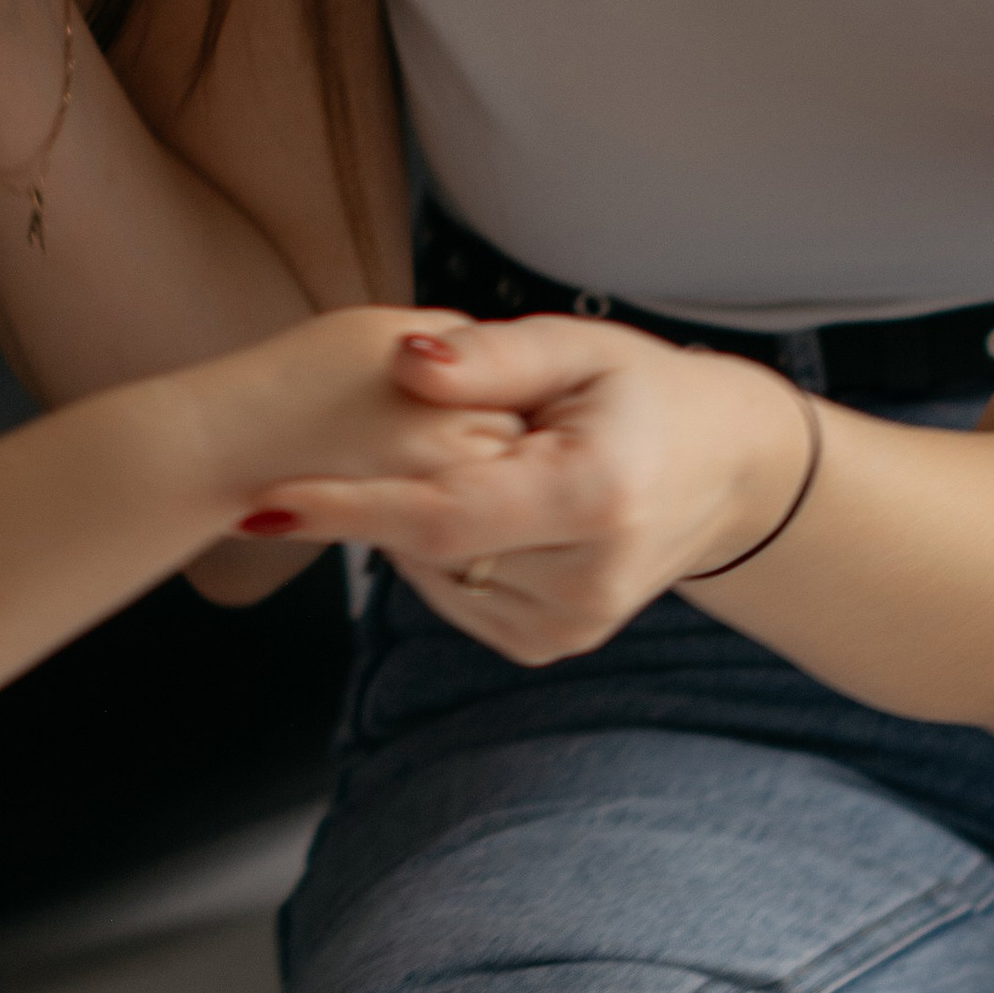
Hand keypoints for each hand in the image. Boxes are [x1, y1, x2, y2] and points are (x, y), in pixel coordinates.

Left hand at [235, 314, 814, 663]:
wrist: (724, 472)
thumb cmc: (642, 395)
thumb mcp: (577, 348)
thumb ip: (489, 359)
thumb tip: (402, 365)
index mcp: (594, 498)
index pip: (443, 516)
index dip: (350, 507)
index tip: (268, 496)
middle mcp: (585, 580)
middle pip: (428, 544)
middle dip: (393, 489)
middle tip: (413, 435)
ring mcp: (571, 624)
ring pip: (433, 573)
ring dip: (426, 521)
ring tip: (486, 466)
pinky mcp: (552, 644)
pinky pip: (455, 595)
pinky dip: (451, 552)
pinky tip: (493, 511)